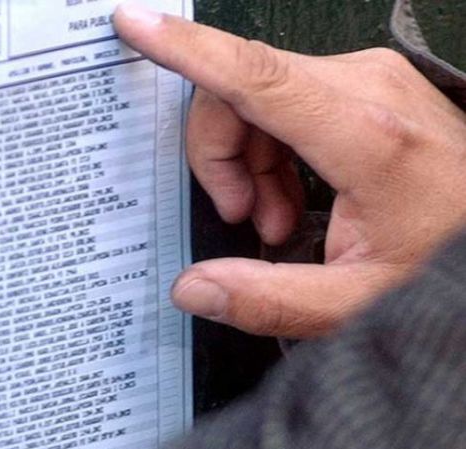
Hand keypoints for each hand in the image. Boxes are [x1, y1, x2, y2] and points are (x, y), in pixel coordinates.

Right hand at [114, 2, 465, 337]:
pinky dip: (271, 151)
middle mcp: (366, 88)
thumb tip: (194, 288)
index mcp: (365, 135)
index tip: (134, 24)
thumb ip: (268, 300)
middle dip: (221, 159)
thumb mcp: (358, 300)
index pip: (254, 75)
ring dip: (247, 161)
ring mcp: (367, 80)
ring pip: (257, 96)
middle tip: (242, 218)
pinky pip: (284, 101)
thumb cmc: (443, 261)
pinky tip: (291, 200)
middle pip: (241, 91)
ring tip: (275, 220)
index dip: (186, 49)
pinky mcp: (364, 85)